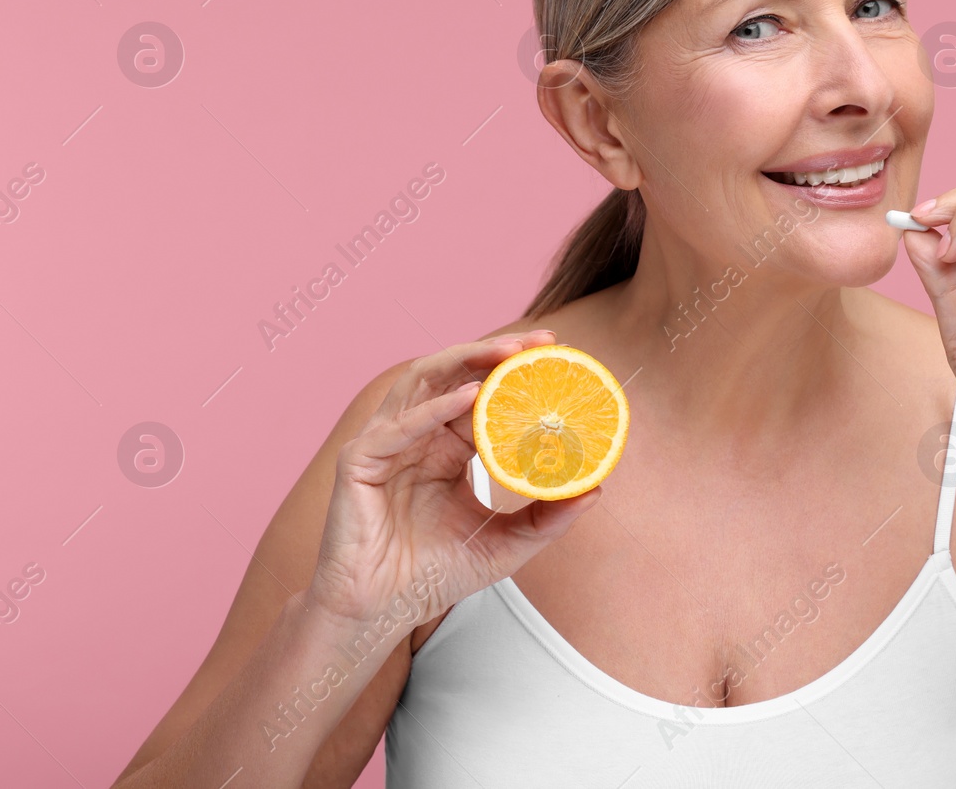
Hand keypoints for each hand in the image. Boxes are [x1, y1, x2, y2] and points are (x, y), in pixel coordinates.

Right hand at [306, 330, 601, 629]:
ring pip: (423, 382)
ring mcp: (386, 444)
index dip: (515, 373)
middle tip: (541, 343)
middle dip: (497, 353)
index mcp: (446, 449)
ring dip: (465, 360)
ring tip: (508, 354)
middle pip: (455, 375)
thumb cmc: (436, 576)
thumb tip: (596, 489)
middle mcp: (417, 436)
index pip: (483, 394)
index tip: (558, 357)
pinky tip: (469, 397)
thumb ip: (548, 518)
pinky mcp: (359, 462)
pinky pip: (398, 426)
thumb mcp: (507, 544)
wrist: (379, 612)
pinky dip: (435, 408)